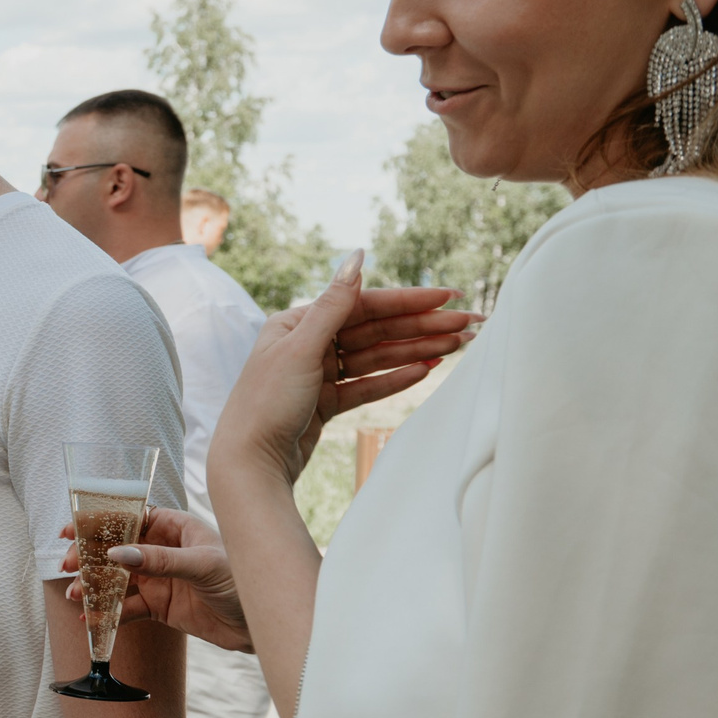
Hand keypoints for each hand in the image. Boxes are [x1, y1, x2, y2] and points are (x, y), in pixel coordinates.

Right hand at [63, 508, 249, 652]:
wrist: (261, 624)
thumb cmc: (243, 580)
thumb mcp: (202, 566)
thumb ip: (160, 561)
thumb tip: (117, 555)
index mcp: (175, 528)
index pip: (130, 519)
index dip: (99, 522)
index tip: (73, 528)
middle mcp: (163, 551)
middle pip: (116, 549)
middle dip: (89, 557)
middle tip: (68, 566)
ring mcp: (160, 579)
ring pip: (117, 579)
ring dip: (94, 586)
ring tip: (76, 594)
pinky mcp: (161, 606)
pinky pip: (128, 608)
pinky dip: (108, 613)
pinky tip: (90, 618)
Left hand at [214, 251, 475, 490]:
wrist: (248, 462)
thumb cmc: (266, 402)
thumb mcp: (301, 348)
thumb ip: (334, 304)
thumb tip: (358, 255)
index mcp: (296, 324)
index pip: (363, 305)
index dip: (409, 301)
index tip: (450, 297)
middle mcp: (306, 344)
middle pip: (375, 330)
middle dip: (423, 327)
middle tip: (469, 324)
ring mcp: (317, 375)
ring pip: (376, 357)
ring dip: (416, 350)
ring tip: (459, 346)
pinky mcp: (324, 403)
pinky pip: (367, 384)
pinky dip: (395, 378)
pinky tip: (426, 370)